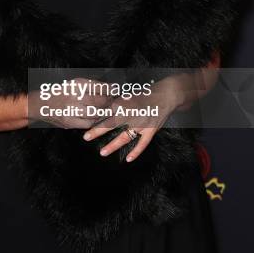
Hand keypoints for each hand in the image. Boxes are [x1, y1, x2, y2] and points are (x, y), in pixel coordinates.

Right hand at [28, 76, 115, 128]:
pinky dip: (95, 121)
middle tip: (115, 101)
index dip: (110, 89)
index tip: (118, 90)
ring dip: (104, 112)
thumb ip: (90, 86)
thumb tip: (110, 88)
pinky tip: (98, 117)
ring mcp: (71, 111)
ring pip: (95, 113)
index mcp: (75, 84)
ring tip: (110, 110)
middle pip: (98, 101)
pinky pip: (88, 123)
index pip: (98, 86)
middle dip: (109, 102)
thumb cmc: (60, 92)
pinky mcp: (69, 122)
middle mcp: (74, 96)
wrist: (40, 105)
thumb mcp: (73, 84)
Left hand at [82, 65, 219, 161]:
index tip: (84, 121)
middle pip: (112, 123)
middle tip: (86, 137)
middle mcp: (133, 113)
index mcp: (126, 103)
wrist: (169, 93)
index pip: (108, 111)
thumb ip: (120, 101)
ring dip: (113, 145)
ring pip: (125, 136)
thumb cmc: (149, 92)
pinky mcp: (152, 129)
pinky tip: (129, 160)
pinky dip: (136, 151)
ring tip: (102, 152)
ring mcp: (142, 123)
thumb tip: (106, 106)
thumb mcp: (132, 93)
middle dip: (98, 131)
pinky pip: (143, 143)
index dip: (96, 117)